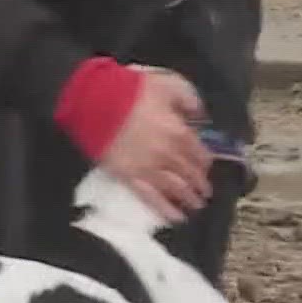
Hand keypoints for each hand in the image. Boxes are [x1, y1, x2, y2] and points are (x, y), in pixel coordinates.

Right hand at [97, 68, 212, 222]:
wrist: (95, 103)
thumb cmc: (131, 90)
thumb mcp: (169, 84)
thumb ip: (190, 99)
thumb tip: (200, 114)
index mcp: (180, 132)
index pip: (200, 154)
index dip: (205, 163)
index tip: (207, 168)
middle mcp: (169, 154)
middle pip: (190, 174)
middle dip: (200, 185)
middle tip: (205, 193)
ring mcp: (148, 168)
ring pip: (174, 189)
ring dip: (187, 199)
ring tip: (194, 207)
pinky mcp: (128, 176)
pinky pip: (149, 197)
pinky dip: (163, 209)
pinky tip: (174, 218)